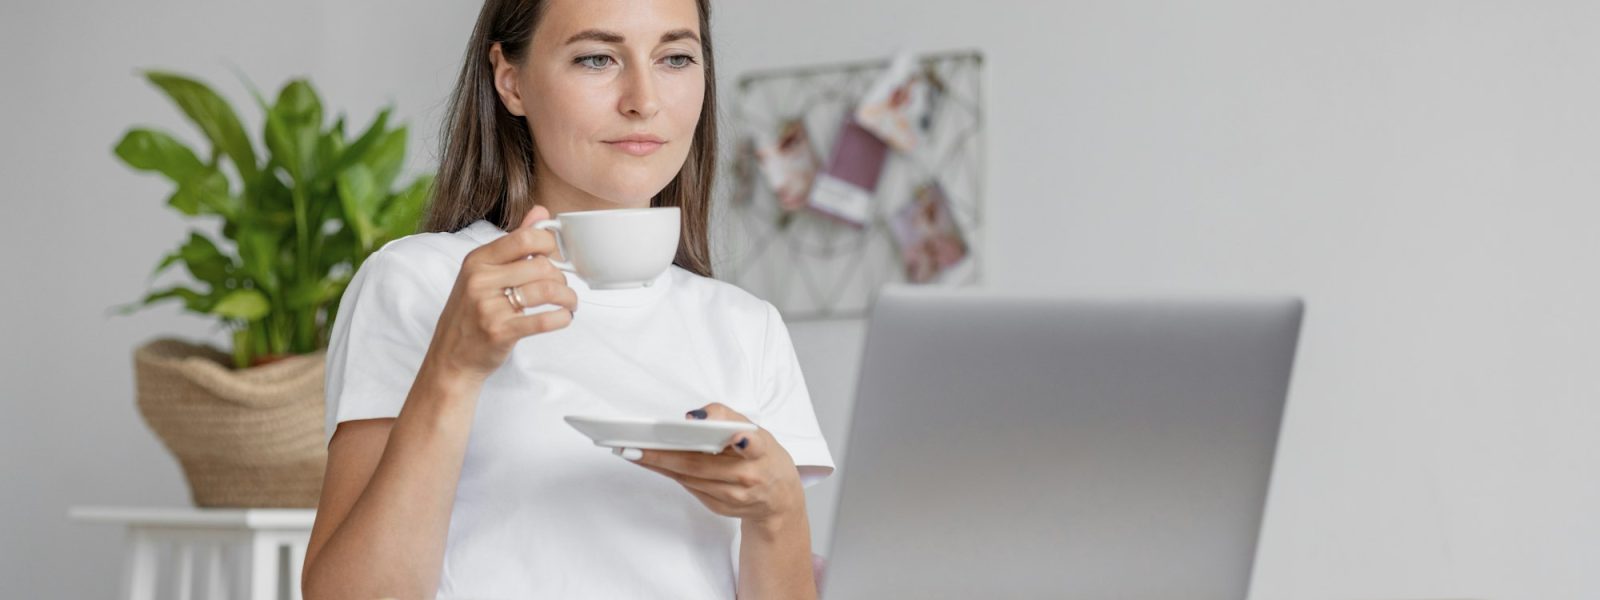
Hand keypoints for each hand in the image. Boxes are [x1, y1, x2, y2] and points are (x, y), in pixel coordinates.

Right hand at [423, 204, 577, 380]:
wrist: (450, 358)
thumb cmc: (470, 315)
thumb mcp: (483, 274)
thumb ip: (514, 243)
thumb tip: (541, 212)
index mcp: (477, 259)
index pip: (525, 238)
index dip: (551, 244)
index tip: (558, 257)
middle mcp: (480, 279)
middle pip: (541, 265)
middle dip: (562, 277)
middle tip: (563, 288)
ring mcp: (487, 306)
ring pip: (546, 290)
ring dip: (567, 298)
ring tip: (569, 303)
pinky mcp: (499, 331)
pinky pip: (543, 320)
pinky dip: (562, 318)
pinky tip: (564, 317)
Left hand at [622, 403, 805, 524]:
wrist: (779, 497)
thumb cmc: (763, 456)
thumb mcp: (757, 430)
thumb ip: (727, 418)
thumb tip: (690, 418)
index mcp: (761, 451)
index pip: (752, 445)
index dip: (744, 442)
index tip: (735, 436)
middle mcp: (748, 476)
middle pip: (701, 464)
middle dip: (665, 455)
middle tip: (637, 446)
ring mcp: (734, 496)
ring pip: (689, 478)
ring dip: (659, 465)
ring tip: (634, 452)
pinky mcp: (721, 507)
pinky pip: (690, 487)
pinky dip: (669, 474)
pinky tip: (652, 463)